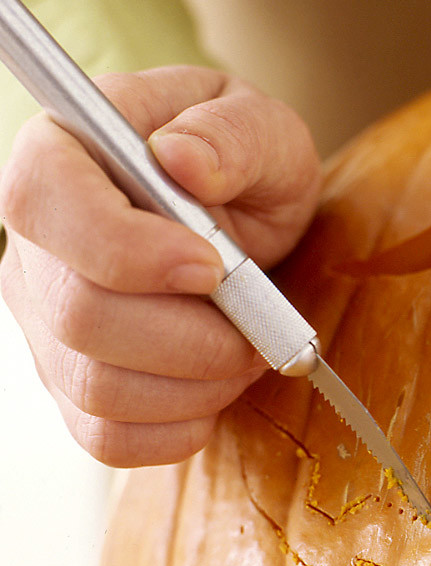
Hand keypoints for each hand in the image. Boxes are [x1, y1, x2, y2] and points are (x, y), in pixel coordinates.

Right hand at [0, 66, 320, 466]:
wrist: (245, 217)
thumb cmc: (244, 163)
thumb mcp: (263, 128)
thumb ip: (231, 135)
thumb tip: (183, 159)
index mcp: (60, 155)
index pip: (42, 201)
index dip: (126, 249)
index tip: (214, 266)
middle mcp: (33, 245)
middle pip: (78, 315)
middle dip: (191, 335)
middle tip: (260, 324)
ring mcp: (43, 320)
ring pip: (96, 387)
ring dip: (197, 385)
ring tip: (248, 351)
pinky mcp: (70, 381)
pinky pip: (107, 437)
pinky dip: (178, 428)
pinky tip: (216, 389)